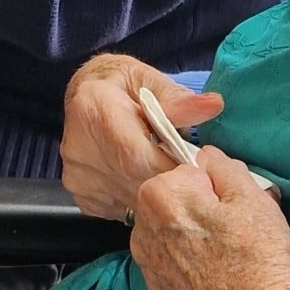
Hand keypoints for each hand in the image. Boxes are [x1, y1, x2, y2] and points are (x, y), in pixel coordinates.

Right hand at [59, 53, 224, 224]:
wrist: (84, 95)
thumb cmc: (122, 85)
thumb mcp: (149, 81)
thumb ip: (179, 99)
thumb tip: (213, 106)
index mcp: (93, 107)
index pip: (136, 154)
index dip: (171, 167)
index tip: (197, 167)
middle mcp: (77, 145)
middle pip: (134, 181)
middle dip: (168, 182)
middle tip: (187, 172)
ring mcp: (75, 174)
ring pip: (130, 201)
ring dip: (155, 195)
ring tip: (164, 172)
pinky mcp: (79, 194)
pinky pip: (121, 209)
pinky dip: (139, 200)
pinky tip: (142, 178)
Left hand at [129, 146, 289, 289]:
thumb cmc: (262, 256)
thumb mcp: (250, 195)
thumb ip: (221, 166)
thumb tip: (206, 157)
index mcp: (157, 199)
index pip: (181, 175)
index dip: (210, 187)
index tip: (232, 204)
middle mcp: (142, 237)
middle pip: (171, 210)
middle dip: (199, 213)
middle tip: (237, 231)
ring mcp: (150, 276)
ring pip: (172, 244)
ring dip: (195, 245)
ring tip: (232, 260)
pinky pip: (177, 277)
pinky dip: (195, 277)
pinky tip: (223, 285)